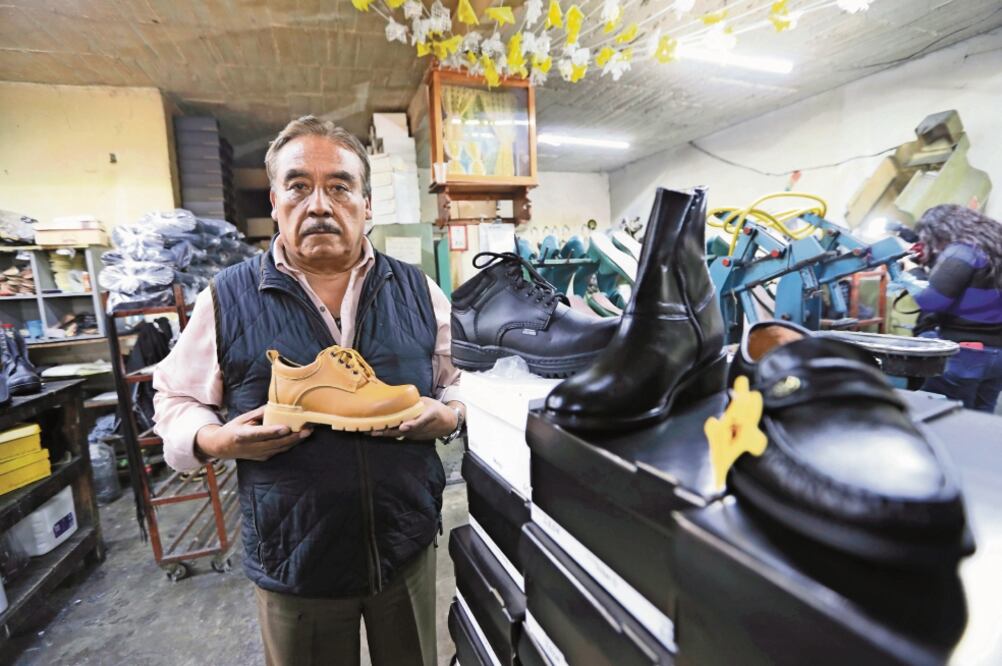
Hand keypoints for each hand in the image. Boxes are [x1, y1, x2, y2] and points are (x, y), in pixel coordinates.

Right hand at [196, 406, 311, 461]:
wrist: (222, 448)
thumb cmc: (234, 429)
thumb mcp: (243, 418)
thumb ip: (260, 413)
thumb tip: (277, 405)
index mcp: (243, 435)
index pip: (260, 434)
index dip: (273, 431)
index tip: (286, 428)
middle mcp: (251, 447)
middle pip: (275, 443)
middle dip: (293, 437)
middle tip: (307, 429)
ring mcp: (258, 455)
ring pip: (280, 448)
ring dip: (295, 441)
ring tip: (308, 431)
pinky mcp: (264, 458)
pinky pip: (279, 451)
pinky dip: (290, 444)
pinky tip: (300, 437)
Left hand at [370, 397, 459, 440]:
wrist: (448, 423)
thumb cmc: (437, 410)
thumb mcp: (429, 404)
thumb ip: (415, 404)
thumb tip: (399, 399)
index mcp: (428, 416)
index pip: (419, 421)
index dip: (411, 424)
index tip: (402, 426)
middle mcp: (420, 428)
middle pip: (402, 431)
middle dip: (387, 432)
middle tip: (371, 430)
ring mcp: (416, 435)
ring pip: (399, 435)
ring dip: (385, 434)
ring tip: (370, 431)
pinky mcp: (413, 438)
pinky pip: (400, 435)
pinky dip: (389, 434)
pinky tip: (378, 431)